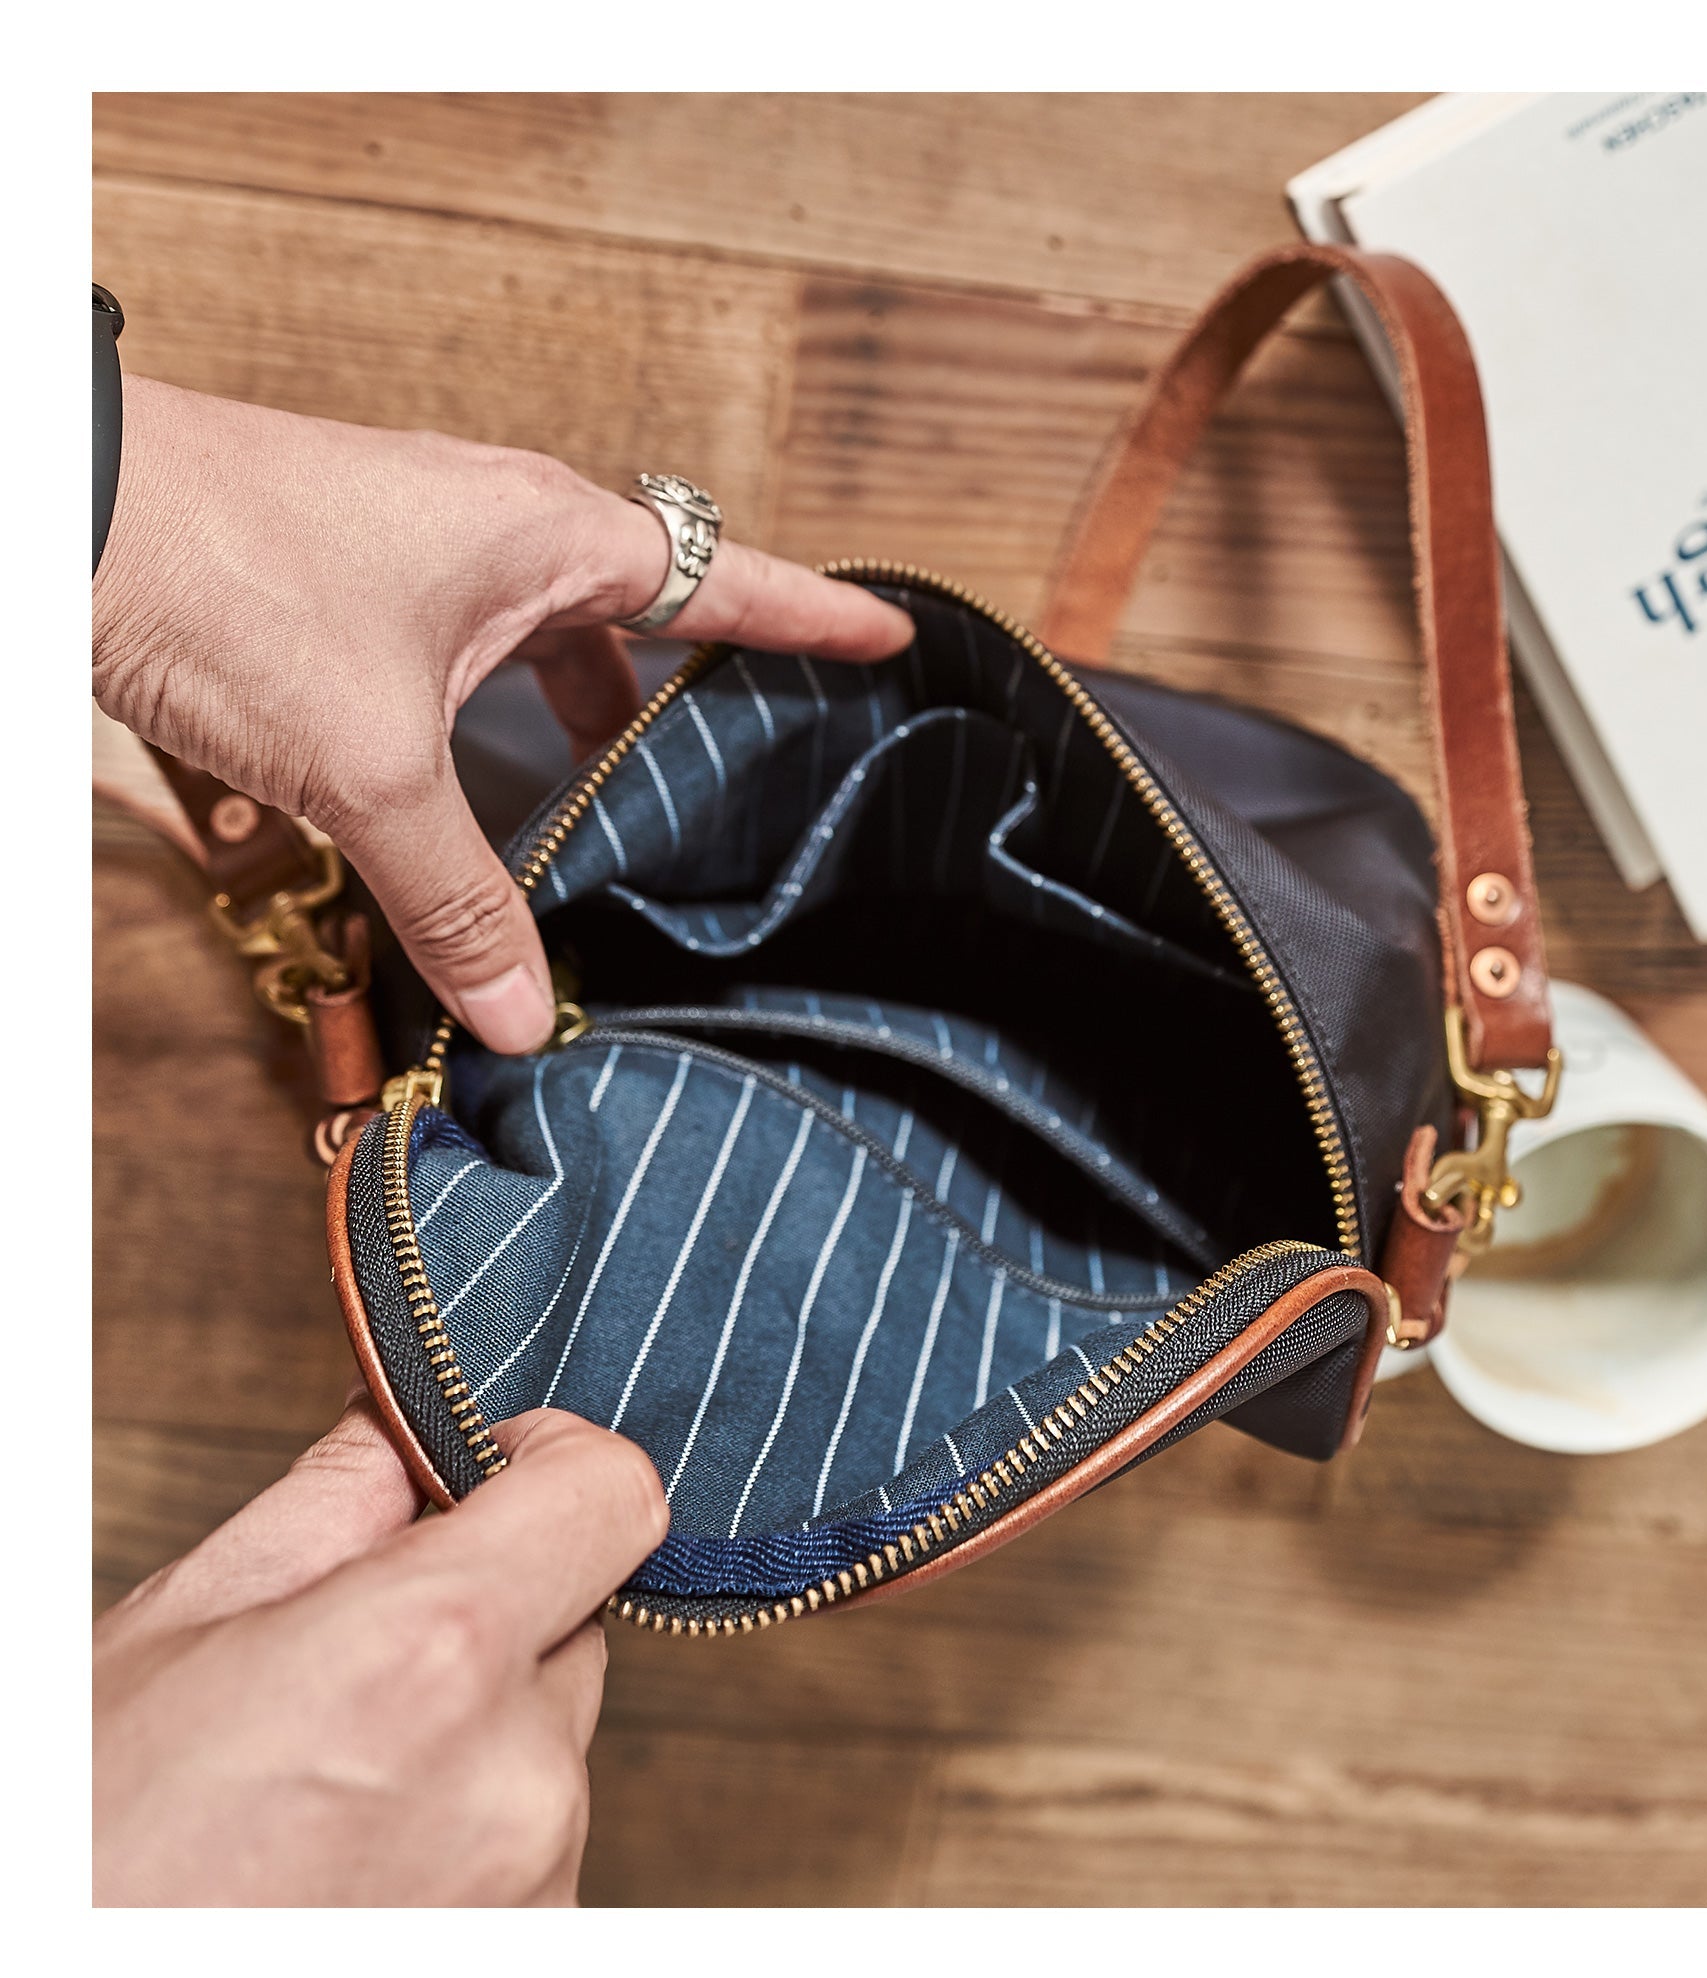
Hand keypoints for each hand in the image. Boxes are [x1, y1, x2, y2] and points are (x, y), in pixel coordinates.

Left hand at [90, 377, 914, 1053]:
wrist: (53, 501)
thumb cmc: (220, 576)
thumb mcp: (367, 769)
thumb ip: (458, 900)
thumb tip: (525, 1015)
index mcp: (548, 540)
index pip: (726, 579)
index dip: (815, 621)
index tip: (889, 637)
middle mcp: (496, 528)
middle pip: (639, 614)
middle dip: (688, 689)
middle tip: (743, 752)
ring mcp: (419, 544)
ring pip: (540, 638)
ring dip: (572, 714)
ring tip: (597, 803)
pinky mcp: (349, 574)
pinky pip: (458, 648)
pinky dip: (480, 716)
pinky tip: (451, 792)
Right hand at [93, 1394, 667, 1905]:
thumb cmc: (84, 1846)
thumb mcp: (175, 1630)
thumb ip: (333, 1503)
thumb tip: (411, 1429)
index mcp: (435, 1652)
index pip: (613, 1493)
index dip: (554, 1459)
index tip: (488, 1469)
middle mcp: (518, 1774)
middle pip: (569, 1623)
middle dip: (481, 1619)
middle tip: (349, 1664)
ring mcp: (536, 1882)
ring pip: (547, 1738)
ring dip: (471, 1734)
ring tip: (325, 1787)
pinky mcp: (533, 1953)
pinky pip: (535, 1842)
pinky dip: (467, 1830)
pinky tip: (349, 1861)